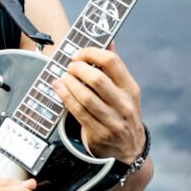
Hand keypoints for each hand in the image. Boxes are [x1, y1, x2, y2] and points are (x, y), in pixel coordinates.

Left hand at [54, 44, 144, 163]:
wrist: (130, 150)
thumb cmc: (123, 113)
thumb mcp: (125, 91)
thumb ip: (114, 68)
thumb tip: (108, 40)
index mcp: (131, 89)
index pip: (112, 62)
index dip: (91, 53)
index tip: (79, 54)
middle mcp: (124, 104)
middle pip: (96, 79)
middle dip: (77, 69)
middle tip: (69, 67)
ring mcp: (113, 121)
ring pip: (85, 97)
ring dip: (69, 83)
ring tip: (63, 77)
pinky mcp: (99, 133)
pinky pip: (78, 112)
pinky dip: (65, 97)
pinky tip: (59, 88)